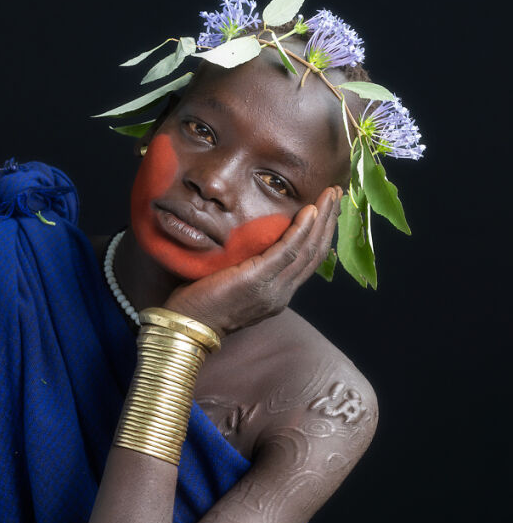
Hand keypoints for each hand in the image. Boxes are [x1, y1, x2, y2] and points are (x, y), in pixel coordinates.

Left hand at [163, 186, 341, 337]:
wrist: (185, 327)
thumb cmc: (199, 305)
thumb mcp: (232, 284)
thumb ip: (247, 268)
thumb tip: (247, 242)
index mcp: (276, 295)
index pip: (307, 262)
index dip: (320, 235)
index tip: (327, 211)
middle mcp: (281, 294)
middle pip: (315, 254)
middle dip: (328, 222)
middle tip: (336, 194)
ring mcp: (272, 289)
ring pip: (307, 250)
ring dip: (322, 219)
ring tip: (331, 195)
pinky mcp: (257, 280)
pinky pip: (287, 252)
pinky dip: (301, 230)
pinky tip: (310, 211)